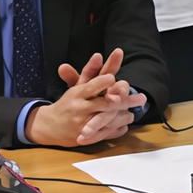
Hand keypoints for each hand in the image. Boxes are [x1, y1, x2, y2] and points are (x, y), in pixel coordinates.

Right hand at [28, 49, 145, 146]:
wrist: (50, 127)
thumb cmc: (68, 103)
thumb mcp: (76, 86)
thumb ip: (89, 71)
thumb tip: (99, 55)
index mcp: (77, 94)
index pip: (92, 86)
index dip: (103, 82)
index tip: (114, 78)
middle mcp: (80, 109)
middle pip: (105, 104)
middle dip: (125, 101)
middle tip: (142, 98)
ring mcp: (85, 124)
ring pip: (110, 119)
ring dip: (124, 115)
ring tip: (133, 111)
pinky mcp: (89, 137)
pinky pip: (109, 132)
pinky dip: (119, 127)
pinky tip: (124, 123)